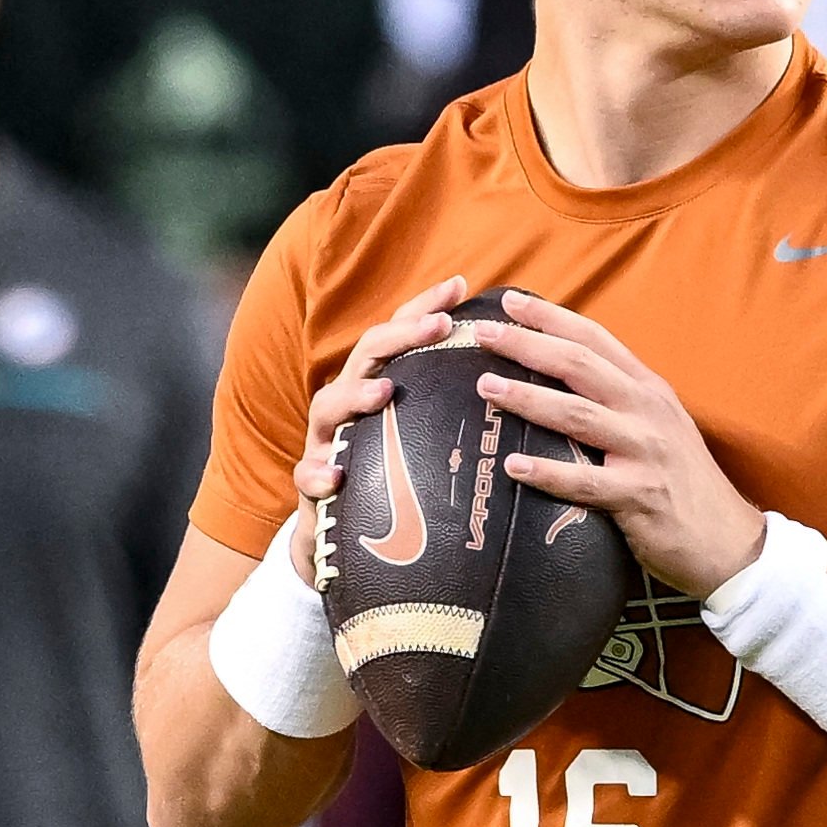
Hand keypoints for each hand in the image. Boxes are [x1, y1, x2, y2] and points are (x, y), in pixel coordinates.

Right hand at [287, 276, 471, 586]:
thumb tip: (519, 385)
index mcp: (379, 388)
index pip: (400, 336)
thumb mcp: (425, 440)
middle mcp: (349, 407)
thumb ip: (452, 410)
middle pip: (366, 358)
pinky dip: (317, 473)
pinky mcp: (313, 488)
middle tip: (439, 326)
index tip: (460, 285)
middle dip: (399, 336)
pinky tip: (336, 476)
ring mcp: (326, 443)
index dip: (424, 308)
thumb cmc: (396, 481)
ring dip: (355, 397)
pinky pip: (307, 477)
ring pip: (328, 407)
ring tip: (383, 393)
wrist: (342, 541)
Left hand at [469, 291, 763, 597]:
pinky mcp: (639, 496)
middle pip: (580, 366)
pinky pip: (585, 481)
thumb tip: (561, 381)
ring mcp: (645, 451)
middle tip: (483, 333)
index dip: (552, 317)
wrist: (728, 540)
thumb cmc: (682, 483)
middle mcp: (648, 411)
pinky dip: (547, 472)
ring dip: (528, 398)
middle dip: (528, 345)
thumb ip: (619, 401)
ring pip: (578, 415)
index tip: (510, 301)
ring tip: (486, 387)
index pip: (596, 339)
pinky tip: (515, 466)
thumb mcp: (659, 426)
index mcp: (649, 389)